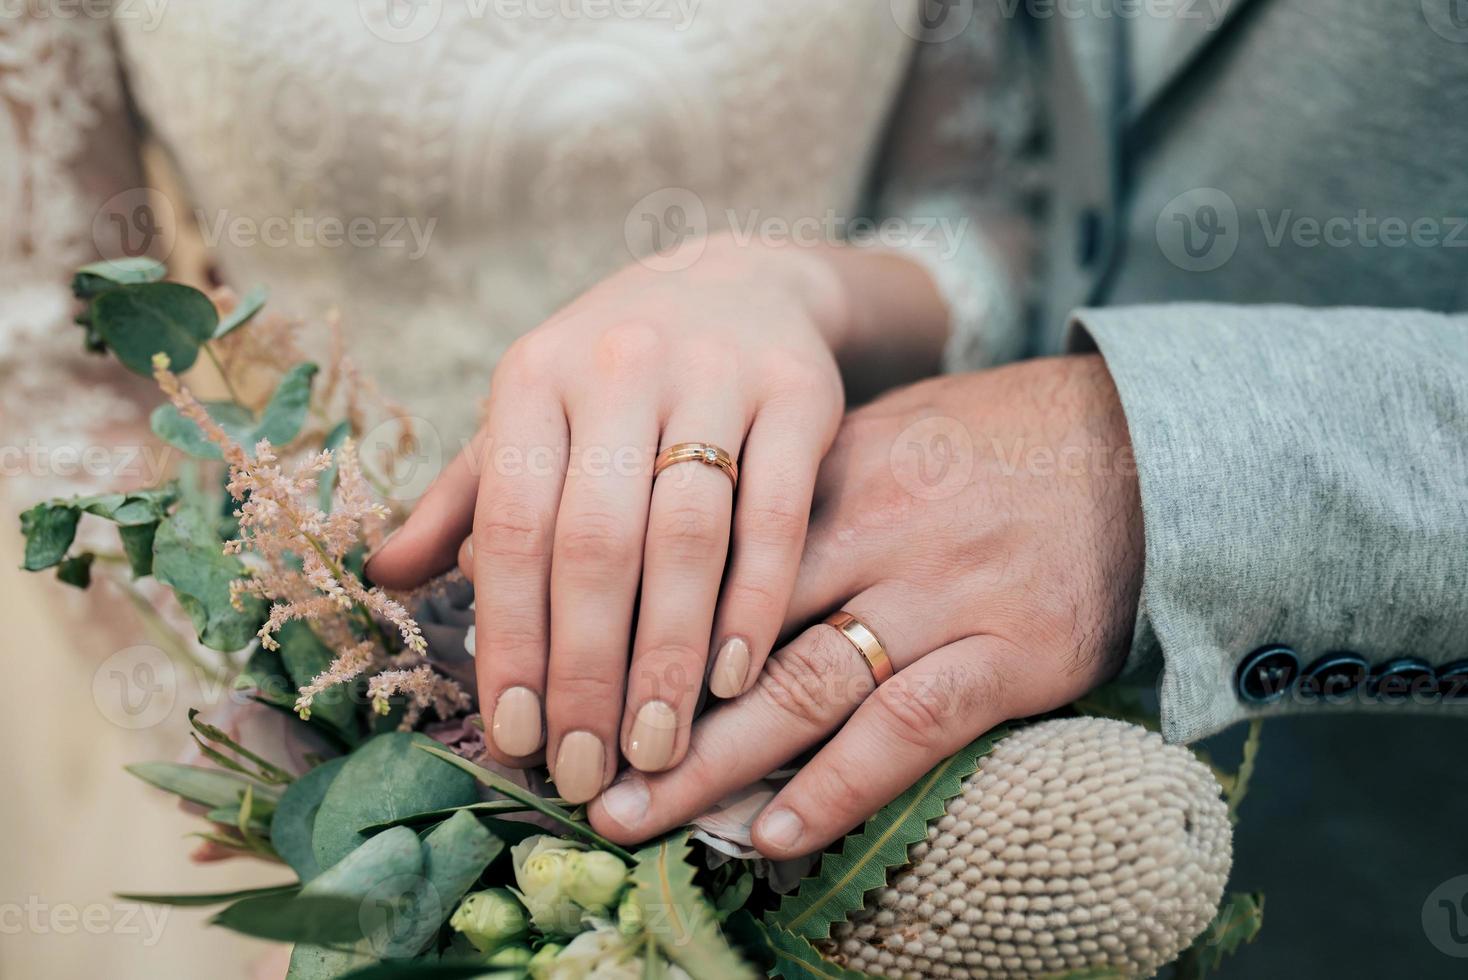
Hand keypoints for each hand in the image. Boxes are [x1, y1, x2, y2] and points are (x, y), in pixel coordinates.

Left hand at [368, 236, 945, 804]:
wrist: (742, 285)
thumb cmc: (614, 375)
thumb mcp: (531, 415)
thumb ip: (465, 497)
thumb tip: (379, 576)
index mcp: (533, 378)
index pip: (511, 524)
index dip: (511, 638)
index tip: (514, 736)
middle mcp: (617, 367)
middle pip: (596, 541)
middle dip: (585, 669)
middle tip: (586, 767)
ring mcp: (714, 377)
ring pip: (686, 535)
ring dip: (667, 654)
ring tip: (656, 746)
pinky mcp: (797, 395)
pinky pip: (774, 515)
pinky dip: (754, 601)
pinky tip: (734, 675)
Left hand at [586, 355, 1144, 855]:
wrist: (1140, 445)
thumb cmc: (991, 445)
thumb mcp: (876, 433)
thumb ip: (788, 486)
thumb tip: (685, 536)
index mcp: (824, 473)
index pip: (702, 552)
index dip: (627, 617)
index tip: (562, 671)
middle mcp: (872, 530)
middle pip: (731, 626)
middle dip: (645, 702)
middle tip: (570, 767)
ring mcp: (942, 592)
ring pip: (805, 684)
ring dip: (715, 761)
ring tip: (638, 814)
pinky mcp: (1010, 650)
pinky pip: (912, 726)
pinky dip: (841, 784)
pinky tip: (779, 832)